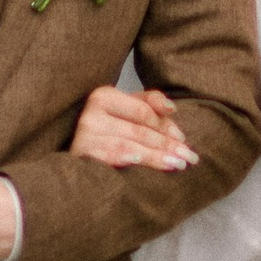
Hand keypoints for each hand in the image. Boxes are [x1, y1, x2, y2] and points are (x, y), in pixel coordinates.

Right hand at [71, 83, 194, 171]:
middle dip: (168, 144)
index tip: (183, 139)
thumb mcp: (125, 109)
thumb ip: (150, 103)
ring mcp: (85, 133)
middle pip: (139, 130)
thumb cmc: (105, 128)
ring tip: (178, 165)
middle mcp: (92, 112)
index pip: (143, 111)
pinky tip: (140, 160)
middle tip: (189, 157)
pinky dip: (126, 157)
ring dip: (156, 156)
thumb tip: (171, 108)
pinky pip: (109, 155)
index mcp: (104, 96)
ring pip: (129, 144)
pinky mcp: (81, 152)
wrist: (70, 148)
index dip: (166, 126)